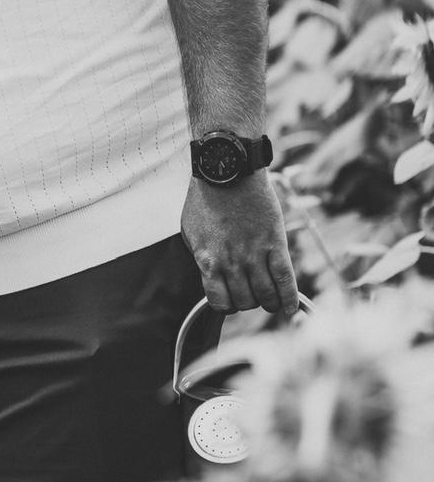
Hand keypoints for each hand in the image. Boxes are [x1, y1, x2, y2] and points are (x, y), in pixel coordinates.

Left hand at [180, 173, 298, 314]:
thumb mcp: (191, 232)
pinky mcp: (275, 244)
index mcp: (208, 260)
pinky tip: (291, 308)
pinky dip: (290, 299)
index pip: (220, 303)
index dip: (227, 305)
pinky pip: (285, 280)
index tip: (232, 299)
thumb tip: (213, 279)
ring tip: (270, 299)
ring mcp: (254, 254)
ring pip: (266, 297)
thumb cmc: (206, 200)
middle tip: (252, 293)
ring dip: (268, 303)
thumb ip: (203, 259)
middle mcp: (231, 262)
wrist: (227, 172)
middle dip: (248, 302)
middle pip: (245, 302)